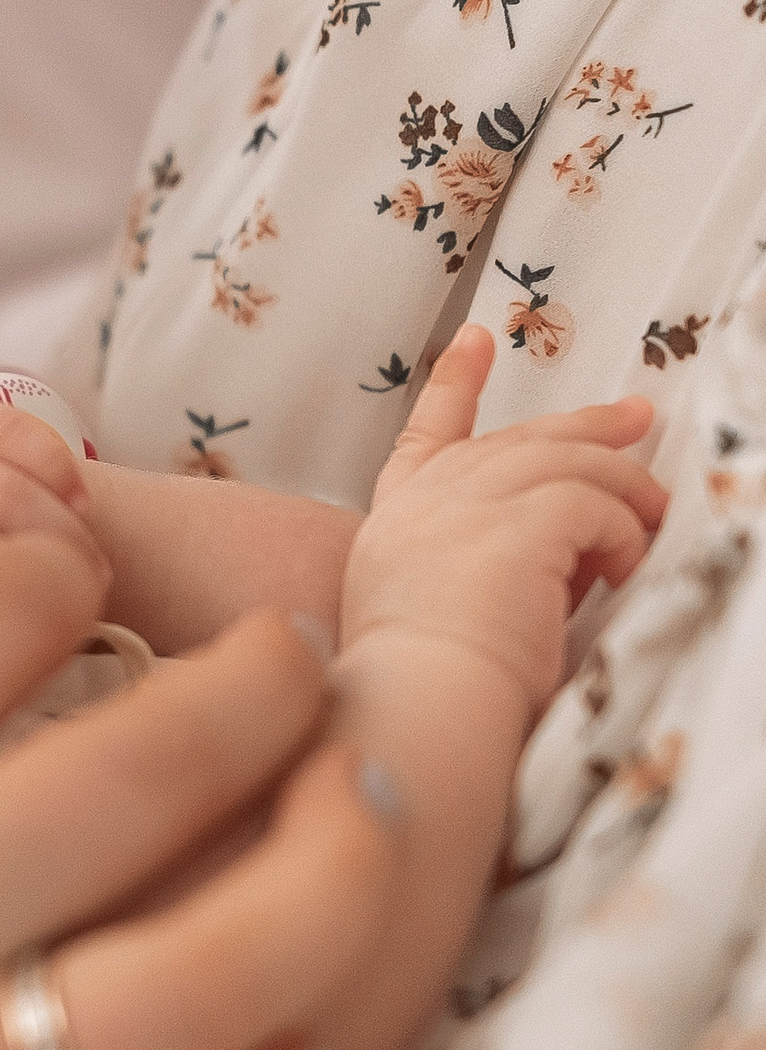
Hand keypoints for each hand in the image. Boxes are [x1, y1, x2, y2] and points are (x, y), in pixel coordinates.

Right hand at [346, 325, 666, 714]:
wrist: (423, 708)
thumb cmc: (437, 686)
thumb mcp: (447, 607)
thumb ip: (488, 559)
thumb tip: (567, 547)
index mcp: (396, 526)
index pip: (423, 440)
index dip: (452, 386)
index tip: (474, 341)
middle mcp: (423, 504)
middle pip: (518, 440)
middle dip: (587, 425)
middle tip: (638, 420)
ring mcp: (464, 506)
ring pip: (569, 464)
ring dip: (624, 498)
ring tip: (652, 530)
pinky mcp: (514, 523)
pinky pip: (595, 505)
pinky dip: (622, 537)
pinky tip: (620, 572)